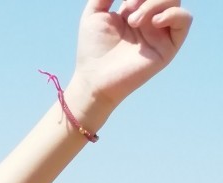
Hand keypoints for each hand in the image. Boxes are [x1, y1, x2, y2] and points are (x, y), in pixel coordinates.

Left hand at [72, 0, 192, 109]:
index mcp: (135, 9)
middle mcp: (150, 19)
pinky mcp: (168, 47)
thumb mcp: (94, 12)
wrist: (94, 79)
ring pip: (174, 0)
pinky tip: (154, 22)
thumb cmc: (92, 49)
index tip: (125, 0)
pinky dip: (173, 14)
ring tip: (133, 21)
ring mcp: (160, 32)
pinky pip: (185, 20)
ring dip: (154, 3)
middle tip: (128, 7)